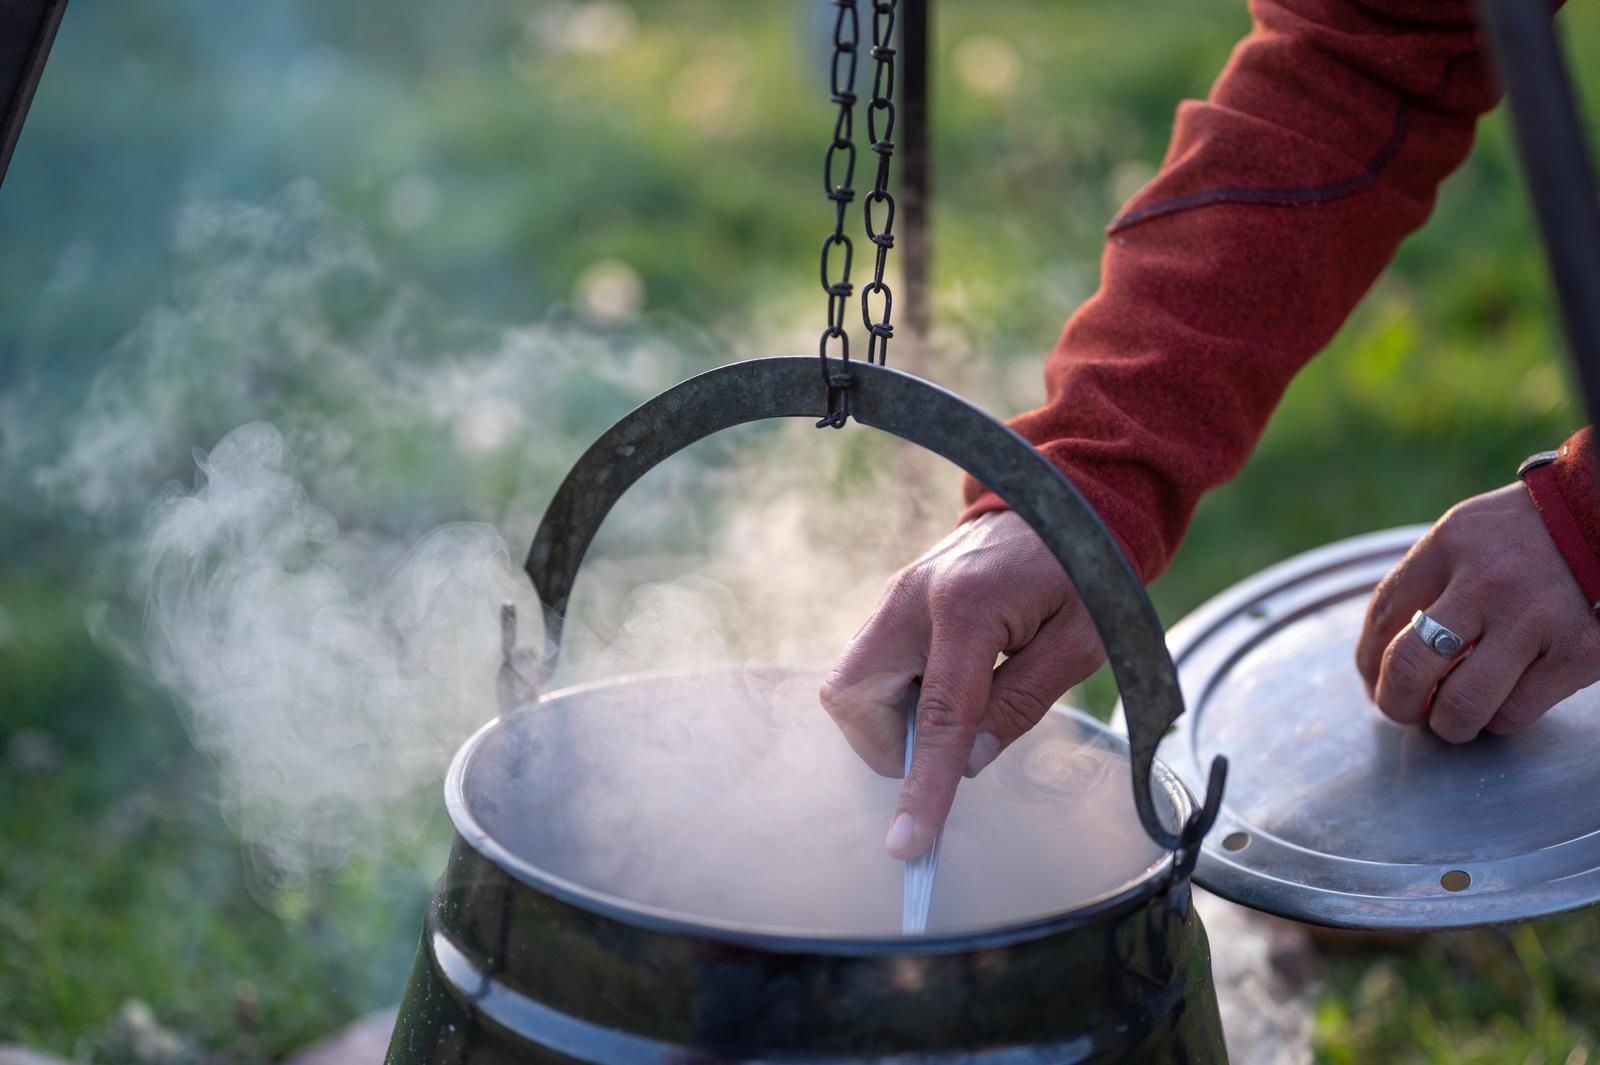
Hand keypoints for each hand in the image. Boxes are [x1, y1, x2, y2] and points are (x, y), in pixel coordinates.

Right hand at [819, 510, 1104, 858]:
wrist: (1056, 501)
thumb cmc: (1079, 570)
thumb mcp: (1078, 642)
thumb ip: (1022, 704)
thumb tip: (969, 763)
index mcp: (969, 606)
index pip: (938, 716)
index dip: (923, 786)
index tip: (907, 844)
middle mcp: (913, 599)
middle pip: (856, 698)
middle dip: (890, 743)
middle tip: (947, 745)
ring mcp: (893, 597)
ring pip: (851, 687)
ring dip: (892, 720)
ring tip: (955, 707)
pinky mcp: (890, 603)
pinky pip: (867, 668)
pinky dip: (895, 697)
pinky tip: (944, 684)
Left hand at [1355, 483, 1599, 741]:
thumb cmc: (1532, 534)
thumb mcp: (1469, 533)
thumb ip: (1428, 583)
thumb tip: (1382, 660)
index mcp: (1451, 544)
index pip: (1383, 614)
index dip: (1367, 661)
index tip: (1373, 681)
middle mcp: (1488, 582)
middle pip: (1407, 667)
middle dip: (1395, 704)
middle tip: (1405, 712)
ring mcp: (1535, 620)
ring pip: (1461, 705)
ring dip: (1447, 723)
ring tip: (1452, 716)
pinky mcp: (1579, 654)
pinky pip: (1514, 713)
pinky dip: (1499, 718)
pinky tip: (1502, 701)